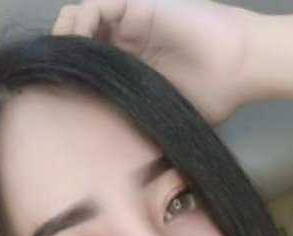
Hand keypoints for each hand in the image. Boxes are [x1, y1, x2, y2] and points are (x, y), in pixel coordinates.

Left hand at [51, 0, 253, 125]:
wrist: (240, 67)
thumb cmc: (214, 96)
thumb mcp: (167, 118)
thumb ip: (140, 125)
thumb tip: (112, 163)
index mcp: (131, 71)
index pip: (88, 69)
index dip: (69, 79)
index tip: (55, 99)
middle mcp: (126, 45)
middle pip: (78, 42)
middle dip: (61, 57)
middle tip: (52, 77)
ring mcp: (130, 23)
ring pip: (81, 20)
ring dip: (67, 36)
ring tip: (64, 58)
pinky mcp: (138, 6)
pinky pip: (99, 5)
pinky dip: (84, 20)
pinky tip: (80, 40)